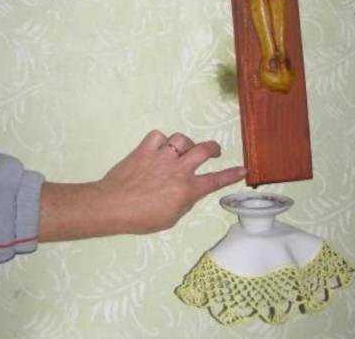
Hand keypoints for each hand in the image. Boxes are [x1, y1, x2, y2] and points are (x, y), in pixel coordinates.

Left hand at [39, 130, 245, 240]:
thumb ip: (184, 201)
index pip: (215, 180)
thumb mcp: (171, 218)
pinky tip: (158, 149)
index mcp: (187, 190)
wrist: (112, 206)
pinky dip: (161, 141)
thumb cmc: (140, 219)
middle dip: (213, 148)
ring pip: (182, 139)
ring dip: (185, 144)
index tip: (242, 169)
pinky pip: (159, 136)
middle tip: (213, 151)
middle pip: (204, 149)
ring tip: (181, 151)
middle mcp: (178, 169)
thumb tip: (189, 190)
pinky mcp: (145, 148)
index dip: (231, 175)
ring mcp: (162, 156)